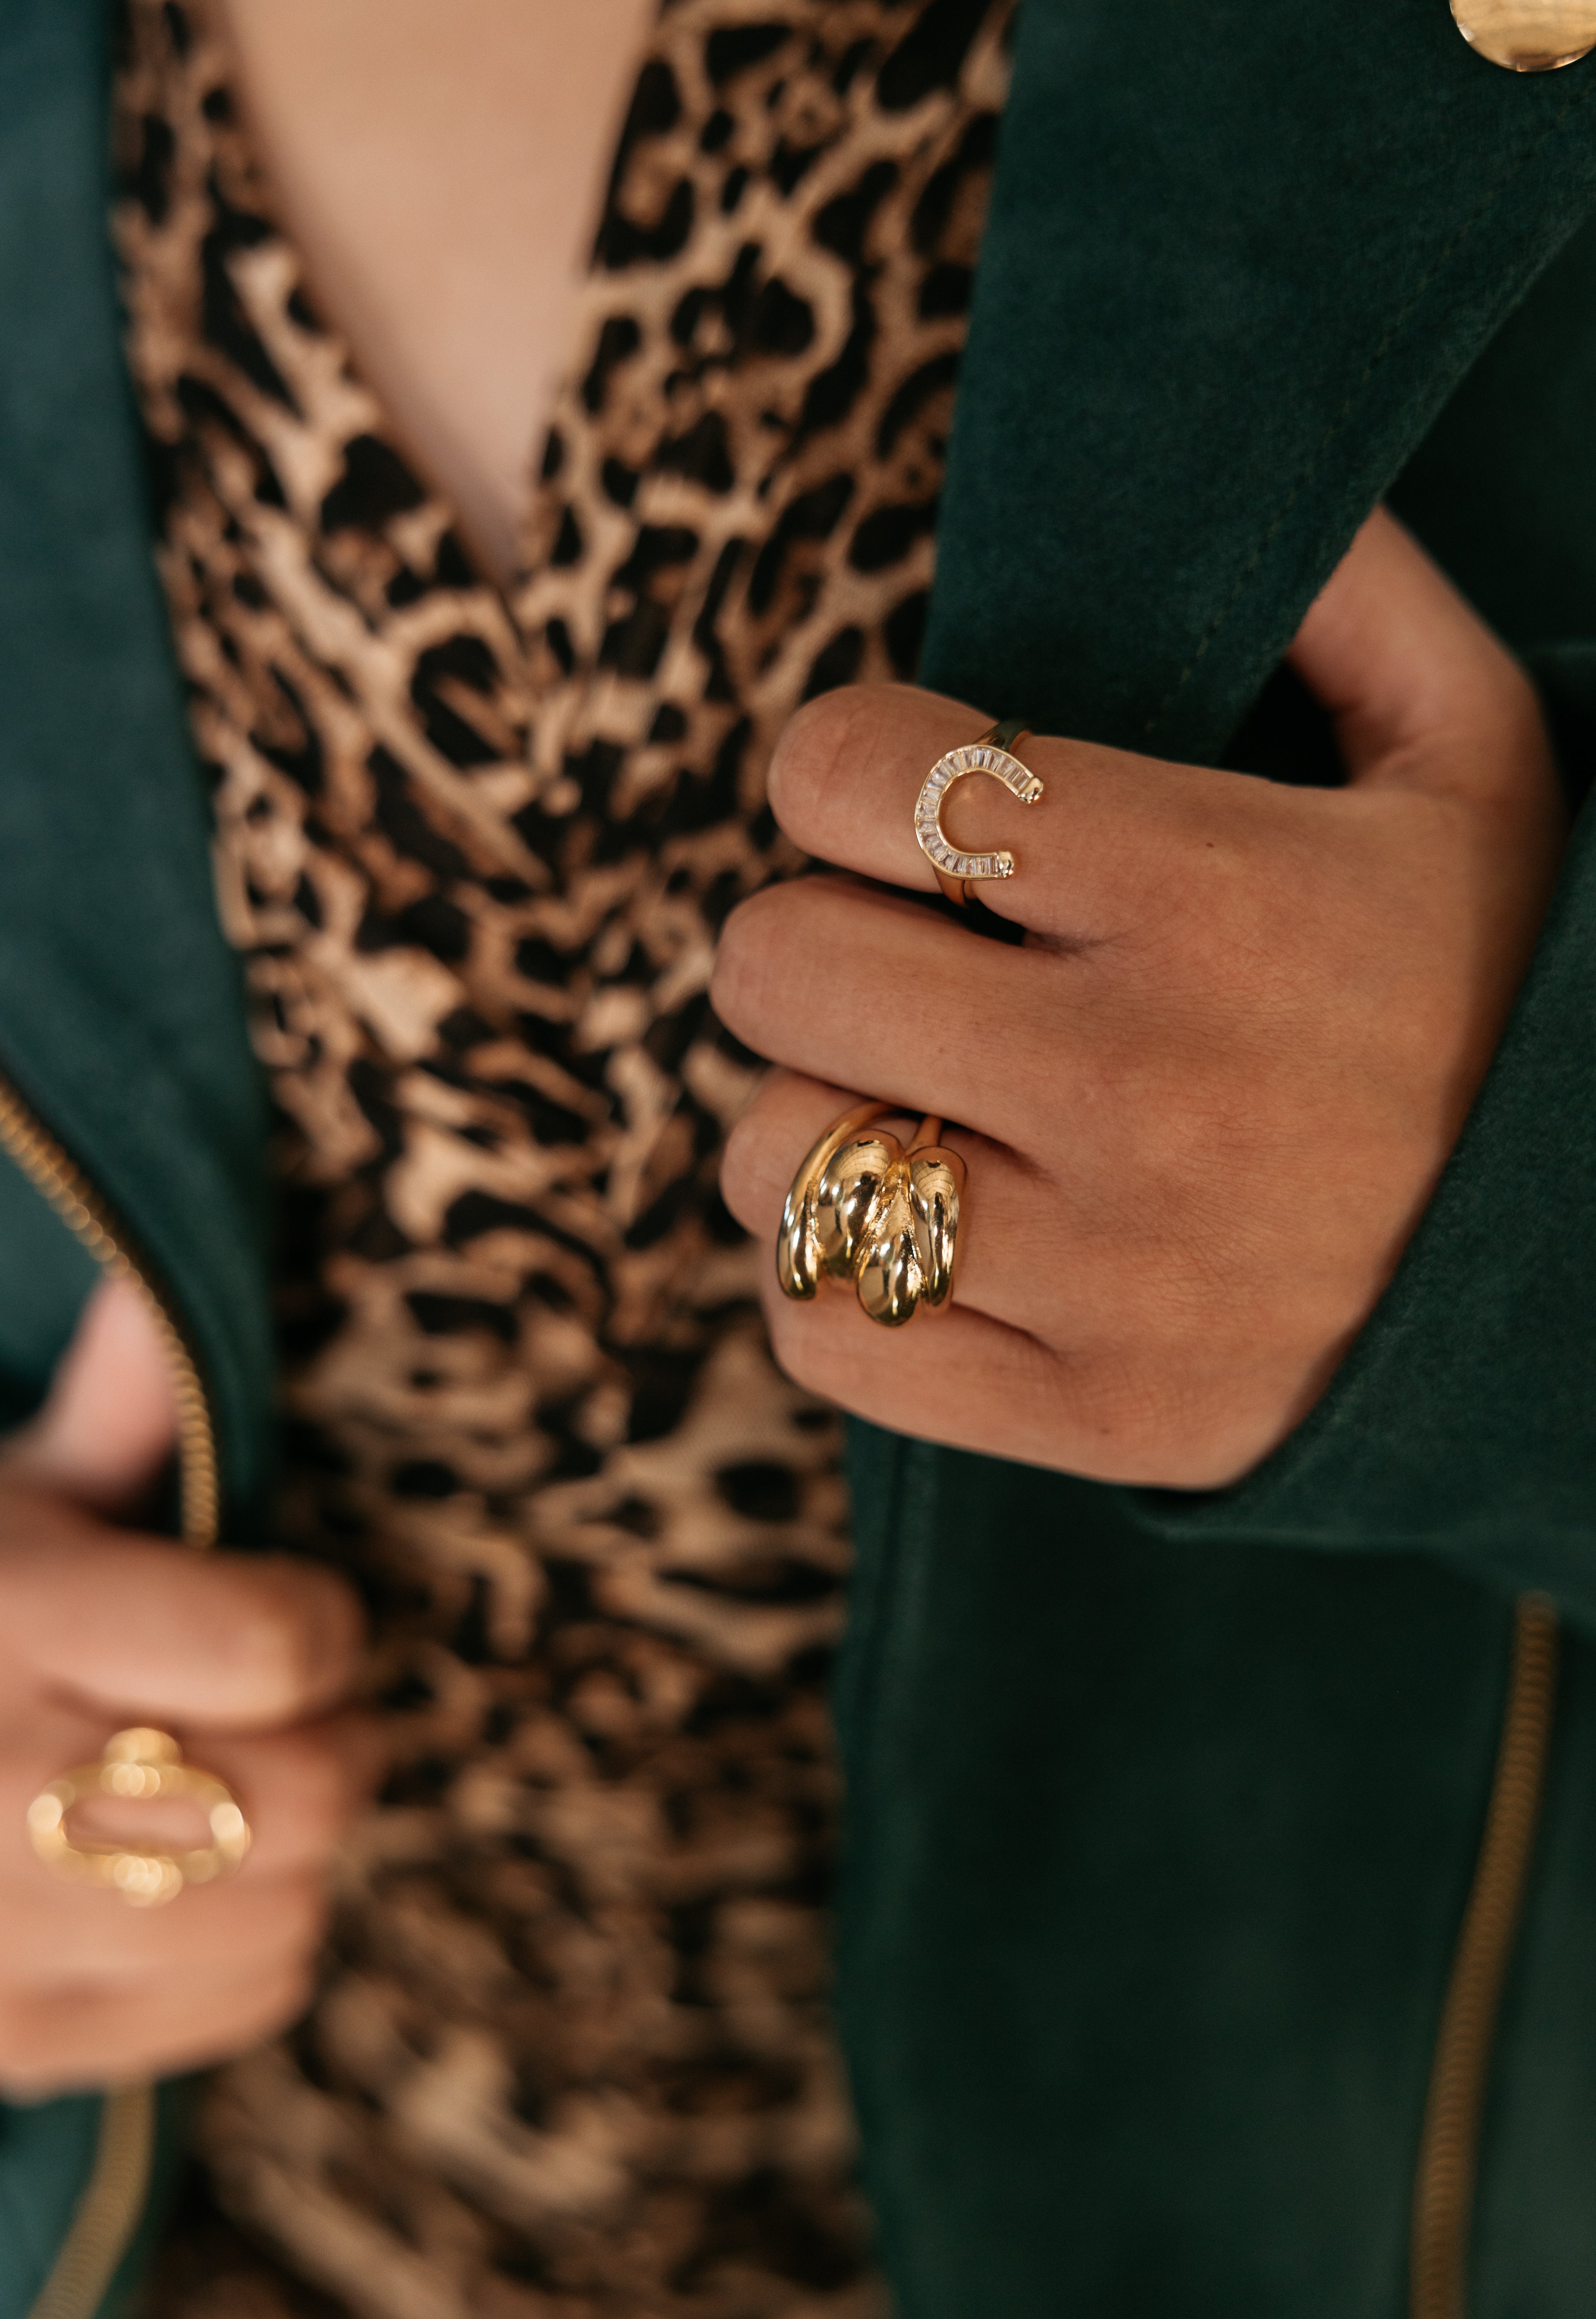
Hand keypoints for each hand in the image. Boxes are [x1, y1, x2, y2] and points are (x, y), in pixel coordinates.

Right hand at [0, 1278, 370, 2095]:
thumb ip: (101, 1414)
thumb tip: (156, 1290)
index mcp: (12, 1625)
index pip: (280, 1646)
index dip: (323, 1621)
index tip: (296, 1613)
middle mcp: (2, 1795)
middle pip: (309, 1794)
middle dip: (333, 1736)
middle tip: (290, 1706)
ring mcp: (0, 1944)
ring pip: (292, 1912)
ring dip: (298, 1848)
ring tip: (234, 1789)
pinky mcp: (7, 2047)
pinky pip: (246, 1999)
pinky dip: (255, 1942)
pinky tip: (189, 1886)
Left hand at [715, 509, 1565, 1488]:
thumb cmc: (1511, 988)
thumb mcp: (1483, 761)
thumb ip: (1350, 599)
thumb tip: (1252, 456)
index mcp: (1219, 896)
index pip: (856, 775)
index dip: (842, 764)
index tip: (900, 798)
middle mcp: (1146, 1088)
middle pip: (775, 964)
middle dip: (812, 930)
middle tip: (899, 946)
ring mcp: (1112, 1276)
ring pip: (776, 1157)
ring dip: (815, 1104)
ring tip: (921, 1090)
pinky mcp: (1091, 1414)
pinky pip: (825, 1332)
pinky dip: (835, 1273)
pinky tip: (929, 1223)